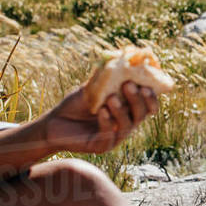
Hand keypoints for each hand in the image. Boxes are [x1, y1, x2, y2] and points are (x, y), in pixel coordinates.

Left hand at [43, 81, 157, 153]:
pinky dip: (107, 121)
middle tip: (129, 85)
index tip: (146, 85)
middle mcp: (125, 124)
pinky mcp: (101, 146)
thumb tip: (120, 59)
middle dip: (138, 100)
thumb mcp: (92, 88)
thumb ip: (106, 78)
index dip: (151, 97)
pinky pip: (109, 135)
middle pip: (141, 114)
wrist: (54, 122)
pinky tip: (101, 111)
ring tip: (111, 98)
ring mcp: (114, 137)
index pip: (148, 106)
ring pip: (127, 125)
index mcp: (128, 111)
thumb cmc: (74, 104)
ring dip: (121, 110)